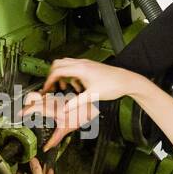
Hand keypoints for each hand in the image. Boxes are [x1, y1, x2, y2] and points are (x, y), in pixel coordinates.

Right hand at [18, 58, 142, 149]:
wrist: (126, 81)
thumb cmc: (112, 86)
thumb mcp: (91, 97)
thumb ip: (75, 103)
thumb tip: (63, 109)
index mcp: (80, 69)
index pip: (57, 71)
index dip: (48, 81)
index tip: (45, 89)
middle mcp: (81, 64)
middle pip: (58, 64)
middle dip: (52, 76)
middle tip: (50, 87)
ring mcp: (86, 64)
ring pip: (66, 65)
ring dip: (62, 76)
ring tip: (64, 88)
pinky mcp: (90, 67)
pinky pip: (75, 69)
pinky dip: (71, 77)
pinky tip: (77, 88)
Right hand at [19, 90, 98, 150]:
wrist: (94, 106)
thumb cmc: (82, 116)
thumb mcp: (67, 129)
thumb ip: (55, 139)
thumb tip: (46, 148)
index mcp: (51, 108)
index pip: (32, 107)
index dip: (24, 111)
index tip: (20, 115)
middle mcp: (52, 100)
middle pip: (32, 97)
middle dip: (26, 103)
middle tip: (25, 110)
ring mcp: (56, 95)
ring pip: (40, 94)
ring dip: (34, 99)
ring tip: (32, 107)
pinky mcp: (60, 93)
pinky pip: (48, 93)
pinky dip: (43, 97)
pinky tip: (44, 101)